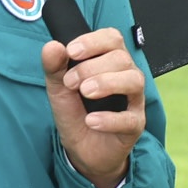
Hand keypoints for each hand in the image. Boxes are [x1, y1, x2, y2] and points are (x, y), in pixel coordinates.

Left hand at [44, 26, 144, 187]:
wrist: (81, 149)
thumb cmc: (75, 111)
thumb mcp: (58, 88)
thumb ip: (54, 66)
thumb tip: (53, 46)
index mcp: (110, 61)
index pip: (112, 38)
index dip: (93, 41)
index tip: (71, 52)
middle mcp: (126, 76)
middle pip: (121, 58)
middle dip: (91, 67)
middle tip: (70, 83)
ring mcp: (134, 101)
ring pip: (133, 81)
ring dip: (106, 83)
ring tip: (85, 92)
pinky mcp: (135, 125)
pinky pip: (130, 118)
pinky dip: (110, 119)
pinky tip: (91, 121)